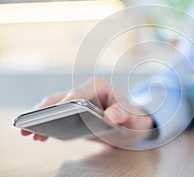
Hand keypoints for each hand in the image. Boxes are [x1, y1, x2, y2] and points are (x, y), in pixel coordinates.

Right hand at [21, 77, 153, 145]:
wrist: (131, 125)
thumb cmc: (133, 119)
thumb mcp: (134, 119)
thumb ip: (124, 115)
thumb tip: (111, 115)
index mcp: (100, 88)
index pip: (80, 92)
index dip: (68, 100)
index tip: (57, 111)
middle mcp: (86, 92)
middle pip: (63, 98)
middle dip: (47, 110)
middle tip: (32, 122)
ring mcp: (78, 101)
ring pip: (55, 106)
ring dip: (42, 117)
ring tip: (30, 132)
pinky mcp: (74, 112)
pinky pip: (57, 116)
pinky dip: (47, 124)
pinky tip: (40, 135)